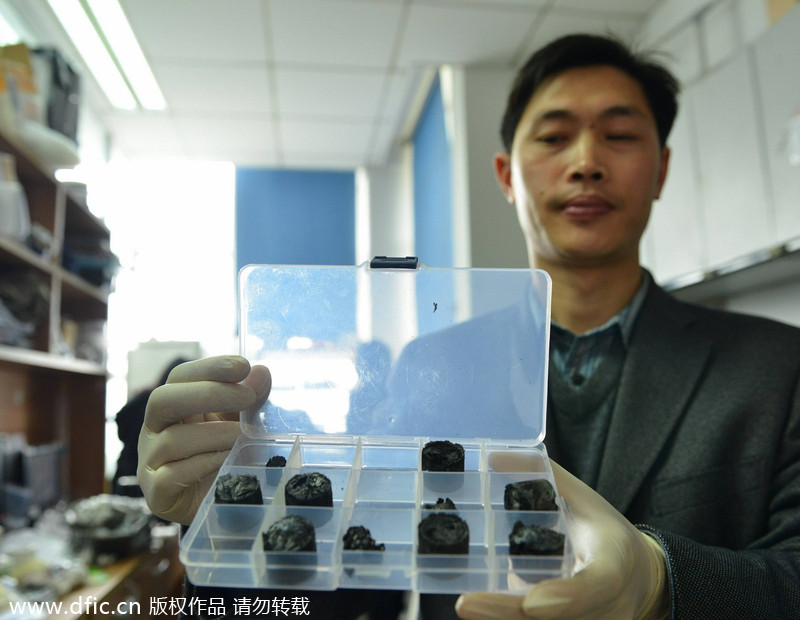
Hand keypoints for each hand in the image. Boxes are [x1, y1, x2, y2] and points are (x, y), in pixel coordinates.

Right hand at [137, 355, 270, 524]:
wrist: (221, 508)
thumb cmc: (226, 458)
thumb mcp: (240, 425)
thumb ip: (249, 401)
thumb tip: (261, 372)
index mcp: (172, 408)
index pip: (180, 378)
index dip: (210, 367)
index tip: (243, 366)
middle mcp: (153, 432)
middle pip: (163, 400)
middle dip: (209, 393)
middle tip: (247, 398)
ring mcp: (150, 463)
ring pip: (172, 439)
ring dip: (216, 434)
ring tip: (245, 436)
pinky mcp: (156, 494)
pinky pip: (172, 474)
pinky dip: (204, 464)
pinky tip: (228, 461)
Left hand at [455, 455, 668, 619]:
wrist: (642, 580)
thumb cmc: (607, 534)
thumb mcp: (586, 500)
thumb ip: (543, 477)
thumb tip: (494, 456)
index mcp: (614, 567)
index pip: (595, 587)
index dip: (566, 598)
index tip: (531, 602)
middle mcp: (610, 608)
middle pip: (560, 619)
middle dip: (509, 613)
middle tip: (467, 604)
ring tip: (470, 607)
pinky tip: (483, 611)